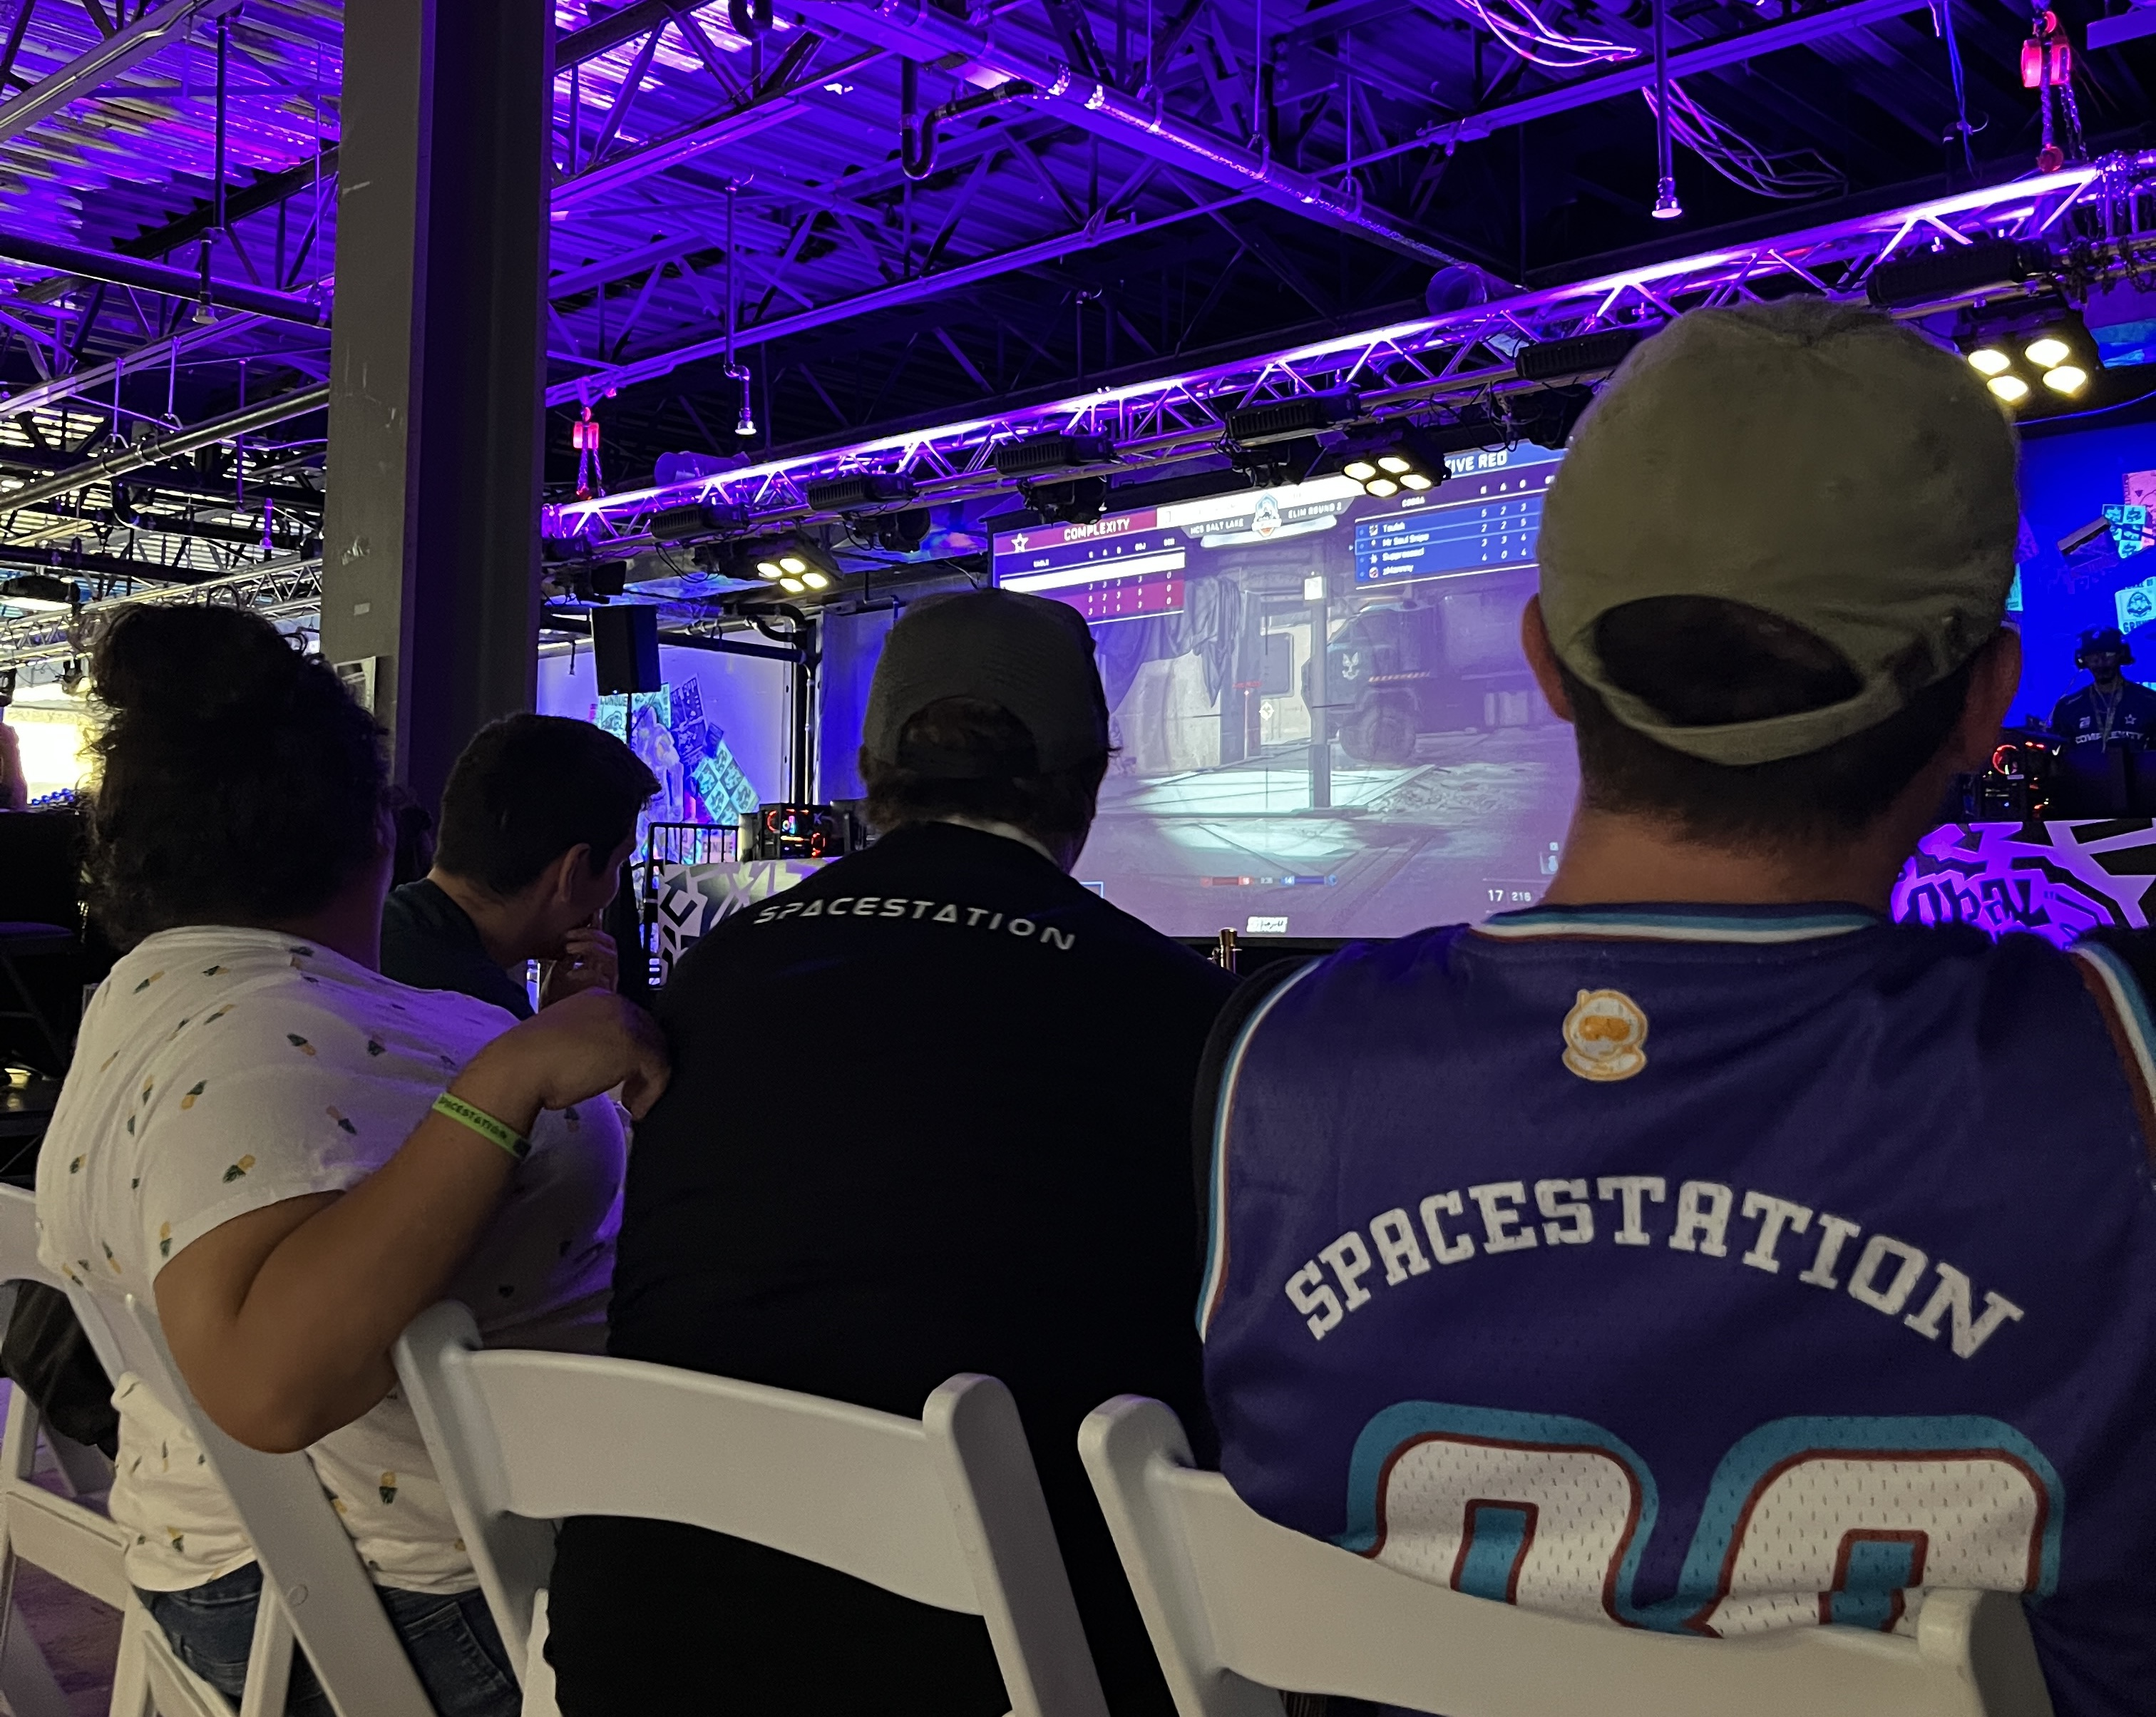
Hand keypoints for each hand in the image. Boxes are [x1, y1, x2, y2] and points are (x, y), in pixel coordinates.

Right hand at [458, 991, 669, 1125]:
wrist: (520, 1067)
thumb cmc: (531, 1061)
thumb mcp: (565, 1042)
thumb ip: (589, 1042)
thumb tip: (604, 1060)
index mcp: (596, 997)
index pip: (631, 1021)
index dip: (633, 1050)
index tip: (624, 1074)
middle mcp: (615, 1003)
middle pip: (649, 1034)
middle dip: (644, 1065)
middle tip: (631, 1091)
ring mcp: (627, 1022)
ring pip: (657, 1052)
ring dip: (648, 1081)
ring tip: (632, 1102)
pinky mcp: (634, 1045)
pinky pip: (658, 1070)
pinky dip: (651, 1092)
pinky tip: (635, 1108)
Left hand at [539, 923, 617, 1006]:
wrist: (553, 1026)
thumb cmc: (556, 1003)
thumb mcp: (558, 972)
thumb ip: (566, 957)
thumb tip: (566, 938)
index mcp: (597, 967)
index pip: (604, 941)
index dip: (595, 928)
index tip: (579, 921)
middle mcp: (606, 975)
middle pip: (611, 945)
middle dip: (591, 934)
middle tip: (570, 935)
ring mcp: (605, 986)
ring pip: (610, 957)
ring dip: (589, 947)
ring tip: (569, 948)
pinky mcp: (600, 997)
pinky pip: (599, 979)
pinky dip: (583, 972)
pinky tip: (569, 974)